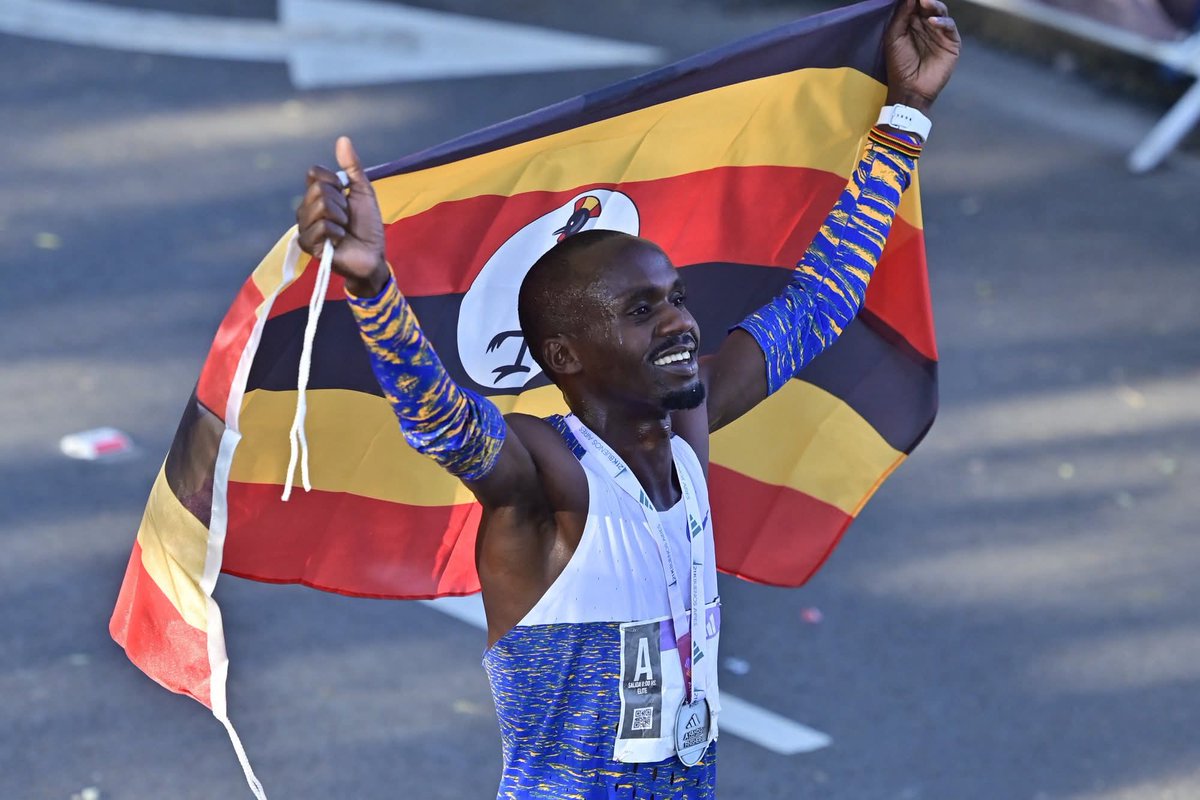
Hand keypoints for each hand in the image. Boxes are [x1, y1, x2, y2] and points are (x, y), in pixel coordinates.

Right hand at [296, 136, 388, 296]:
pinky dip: (338, 232)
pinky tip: (340, 240)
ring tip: (344, 229)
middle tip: (347, 217)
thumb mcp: (363, 192)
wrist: (373, 255)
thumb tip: (343, 139)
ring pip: (320, 207)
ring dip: (341, 218)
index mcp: (316, 195)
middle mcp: (305, 209)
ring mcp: (304, 227)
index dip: (334, 181)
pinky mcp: (308, 246)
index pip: (314, 173)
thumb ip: (353, 167)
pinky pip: (321, 227)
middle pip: (318, 189)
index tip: (345, 195)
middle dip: (341, 203)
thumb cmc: (367, 225)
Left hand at [884, 0, 961, 111]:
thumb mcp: (894, 38)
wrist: (910, 89)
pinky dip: (942, 22)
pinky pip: (949, 26)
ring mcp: (940, 33)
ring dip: (933, 5)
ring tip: (924, 2)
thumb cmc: (899, 65)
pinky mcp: (951, 42)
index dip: (913, 0)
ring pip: (941, 12)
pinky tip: (932, 22)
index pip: (915, 5)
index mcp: (912, 24)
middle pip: (929, 5)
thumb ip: (901, 16)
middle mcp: (927, 26)